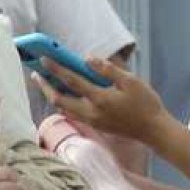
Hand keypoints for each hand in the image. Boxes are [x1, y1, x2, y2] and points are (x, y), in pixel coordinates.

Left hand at [35, 55, 174, 145]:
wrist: (153, 130)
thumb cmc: (146, 103)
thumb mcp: (131, 81)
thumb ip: (108, 70)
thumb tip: (88, 58)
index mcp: (100, 99)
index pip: (72, 81)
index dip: (56, 68)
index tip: (44, 59)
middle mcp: (91, 112)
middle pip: (58, 100)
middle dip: (45, 86)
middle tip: (36, 73)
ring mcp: (91, 121)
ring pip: (63, 108)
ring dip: (52, 95)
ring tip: (46, 82)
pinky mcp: (94, 125)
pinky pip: (72, 114)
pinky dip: (63, 103)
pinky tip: (63, 95)